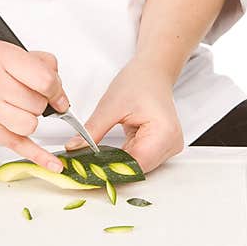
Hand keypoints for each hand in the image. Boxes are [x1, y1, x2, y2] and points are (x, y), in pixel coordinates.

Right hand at [0, 40, 67, 171]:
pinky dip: (39, 157)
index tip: (56, 93)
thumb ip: (32, 62)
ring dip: (30, 119)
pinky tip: (54, 165)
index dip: (56, 88)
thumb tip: (57, 81)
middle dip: (40, 102)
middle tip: (27, 96)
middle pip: (39, 104)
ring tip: (17, 109)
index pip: (46, 80)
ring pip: (31, 124)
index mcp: (1, 58)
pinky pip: (19, 145)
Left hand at [65, 58, 183, 171]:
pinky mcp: (161, 148)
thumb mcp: (110, 106)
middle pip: (138, 168)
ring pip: (138, 167)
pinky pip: (140, 160)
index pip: (136, 164)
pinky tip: (109, 155)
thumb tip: (75, 148)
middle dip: (112, 168)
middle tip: (87, 168)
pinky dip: (123, 158)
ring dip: (117, 165)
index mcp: (164, 132)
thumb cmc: (139, 82)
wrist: (152, 73)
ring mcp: (168, 147)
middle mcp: (171, 143)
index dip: (112, 170)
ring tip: (96, 160)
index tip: (90, 172)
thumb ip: (92, 131)